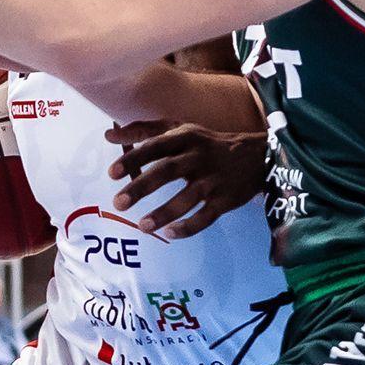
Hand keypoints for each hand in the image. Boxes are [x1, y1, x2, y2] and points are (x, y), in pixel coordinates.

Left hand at [107, 116, 270, 237]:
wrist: (256, 157)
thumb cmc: (206, 143)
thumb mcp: (179, 129)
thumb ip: (144, 131)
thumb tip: (108, 136)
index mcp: (185, 138)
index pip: (155, 146)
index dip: (134, 158)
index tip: (112, 173)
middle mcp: (198, 157)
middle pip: (167, 171)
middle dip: (142, 187)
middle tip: (118, 203)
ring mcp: (213, 180)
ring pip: (187, 198)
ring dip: (164, 212)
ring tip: (142, 226)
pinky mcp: (225, 200)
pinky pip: (206, 217)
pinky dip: (189, 227)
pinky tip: (170, 234)